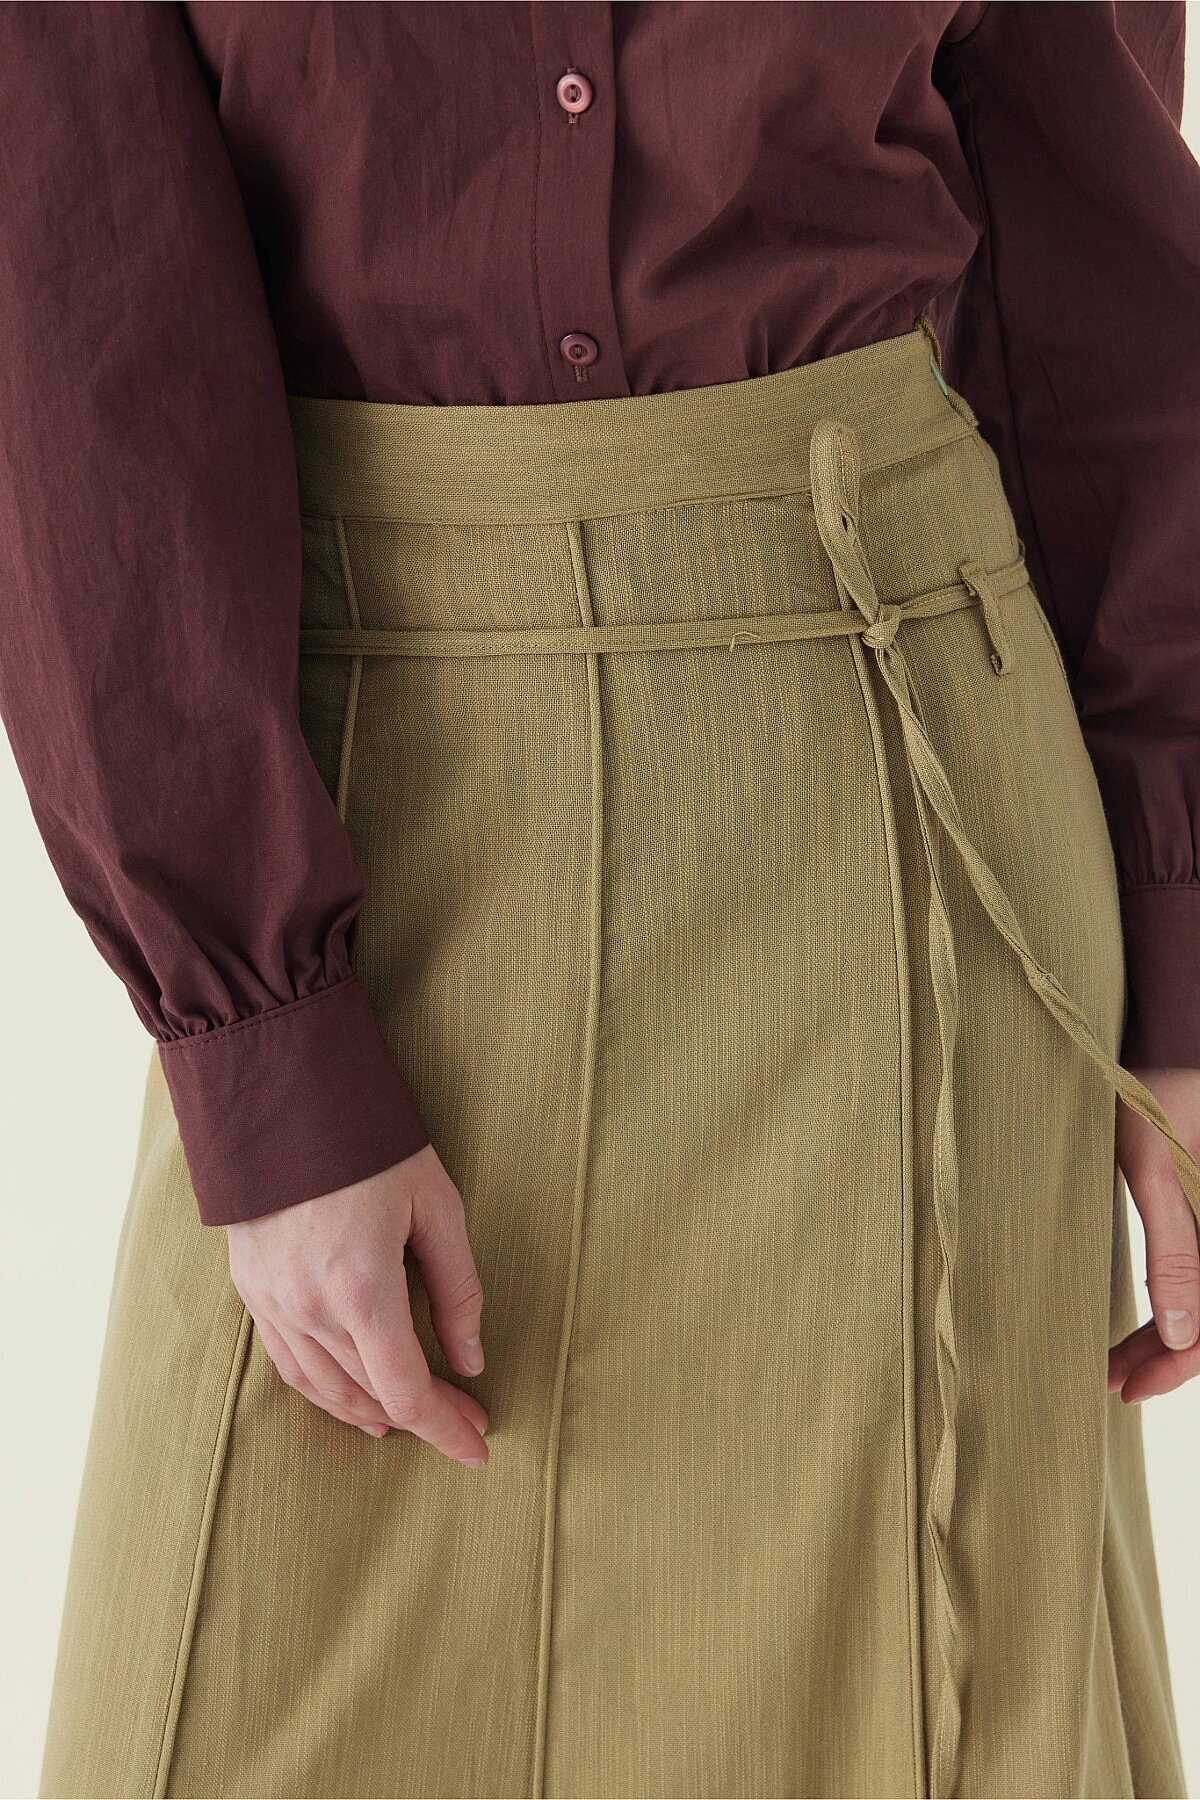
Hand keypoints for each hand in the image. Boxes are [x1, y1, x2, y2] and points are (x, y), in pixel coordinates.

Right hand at [226, 1145, 489, 1463]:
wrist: (281, 1097)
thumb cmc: (370, 1144)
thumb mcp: (437, 1207)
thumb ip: (458, 1289)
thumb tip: (471, 1359)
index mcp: (362, 1290)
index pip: (407, 1391)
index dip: (446, 1428)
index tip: (480, 1446)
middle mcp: (309, 1309)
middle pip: (371, 1395)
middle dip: (424, 1417)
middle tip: (466, 1420)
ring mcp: (272, 1303)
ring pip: (324, 1388)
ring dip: (369, 1412)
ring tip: (407, 1422)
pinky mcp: (251, 1289)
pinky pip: (288, 1362)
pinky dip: (324, 1389)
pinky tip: (349, 1393)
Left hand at [1110, 1067, 1199, 1401]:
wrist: (1167, 1042)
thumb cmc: (1153, 1090)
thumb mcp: (1155, 1167)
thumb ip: (1173, 1249)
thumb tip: (1182, 1335)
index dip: (1180, 1366)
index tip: (1130, 1388)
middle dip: (1168, 1357)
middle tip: (1110, 1381)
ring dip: (1167, 1337)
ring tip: (1112, 1363)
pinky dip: (1174, 1303)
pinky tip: (1138, 1327)